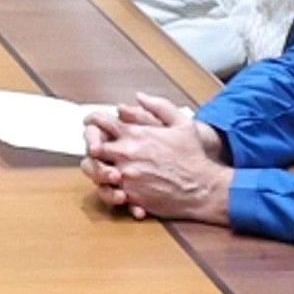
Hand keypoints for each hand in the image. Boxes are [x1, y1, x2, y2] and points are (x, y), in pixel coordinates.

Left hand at [81, 94, 230, 222]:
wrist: (202, 187)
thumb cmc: (193, 155)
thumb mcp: (182, 123)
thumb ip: (158, 106)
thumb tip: (139, 97)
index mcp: (135, 134)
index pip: (100, 122)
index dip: (93, 120)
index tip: (92, 123)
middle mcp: (125, 154)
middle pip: (91, 148)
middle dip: (92, 145)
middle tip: (97, 148)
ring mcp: (125, 176)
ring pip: (94, 172)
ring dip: (97, 169)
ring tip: (106, 168)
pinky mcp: (130, 196)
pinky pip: (108, 192)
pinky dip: (109, 189)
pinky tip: (117, 187)